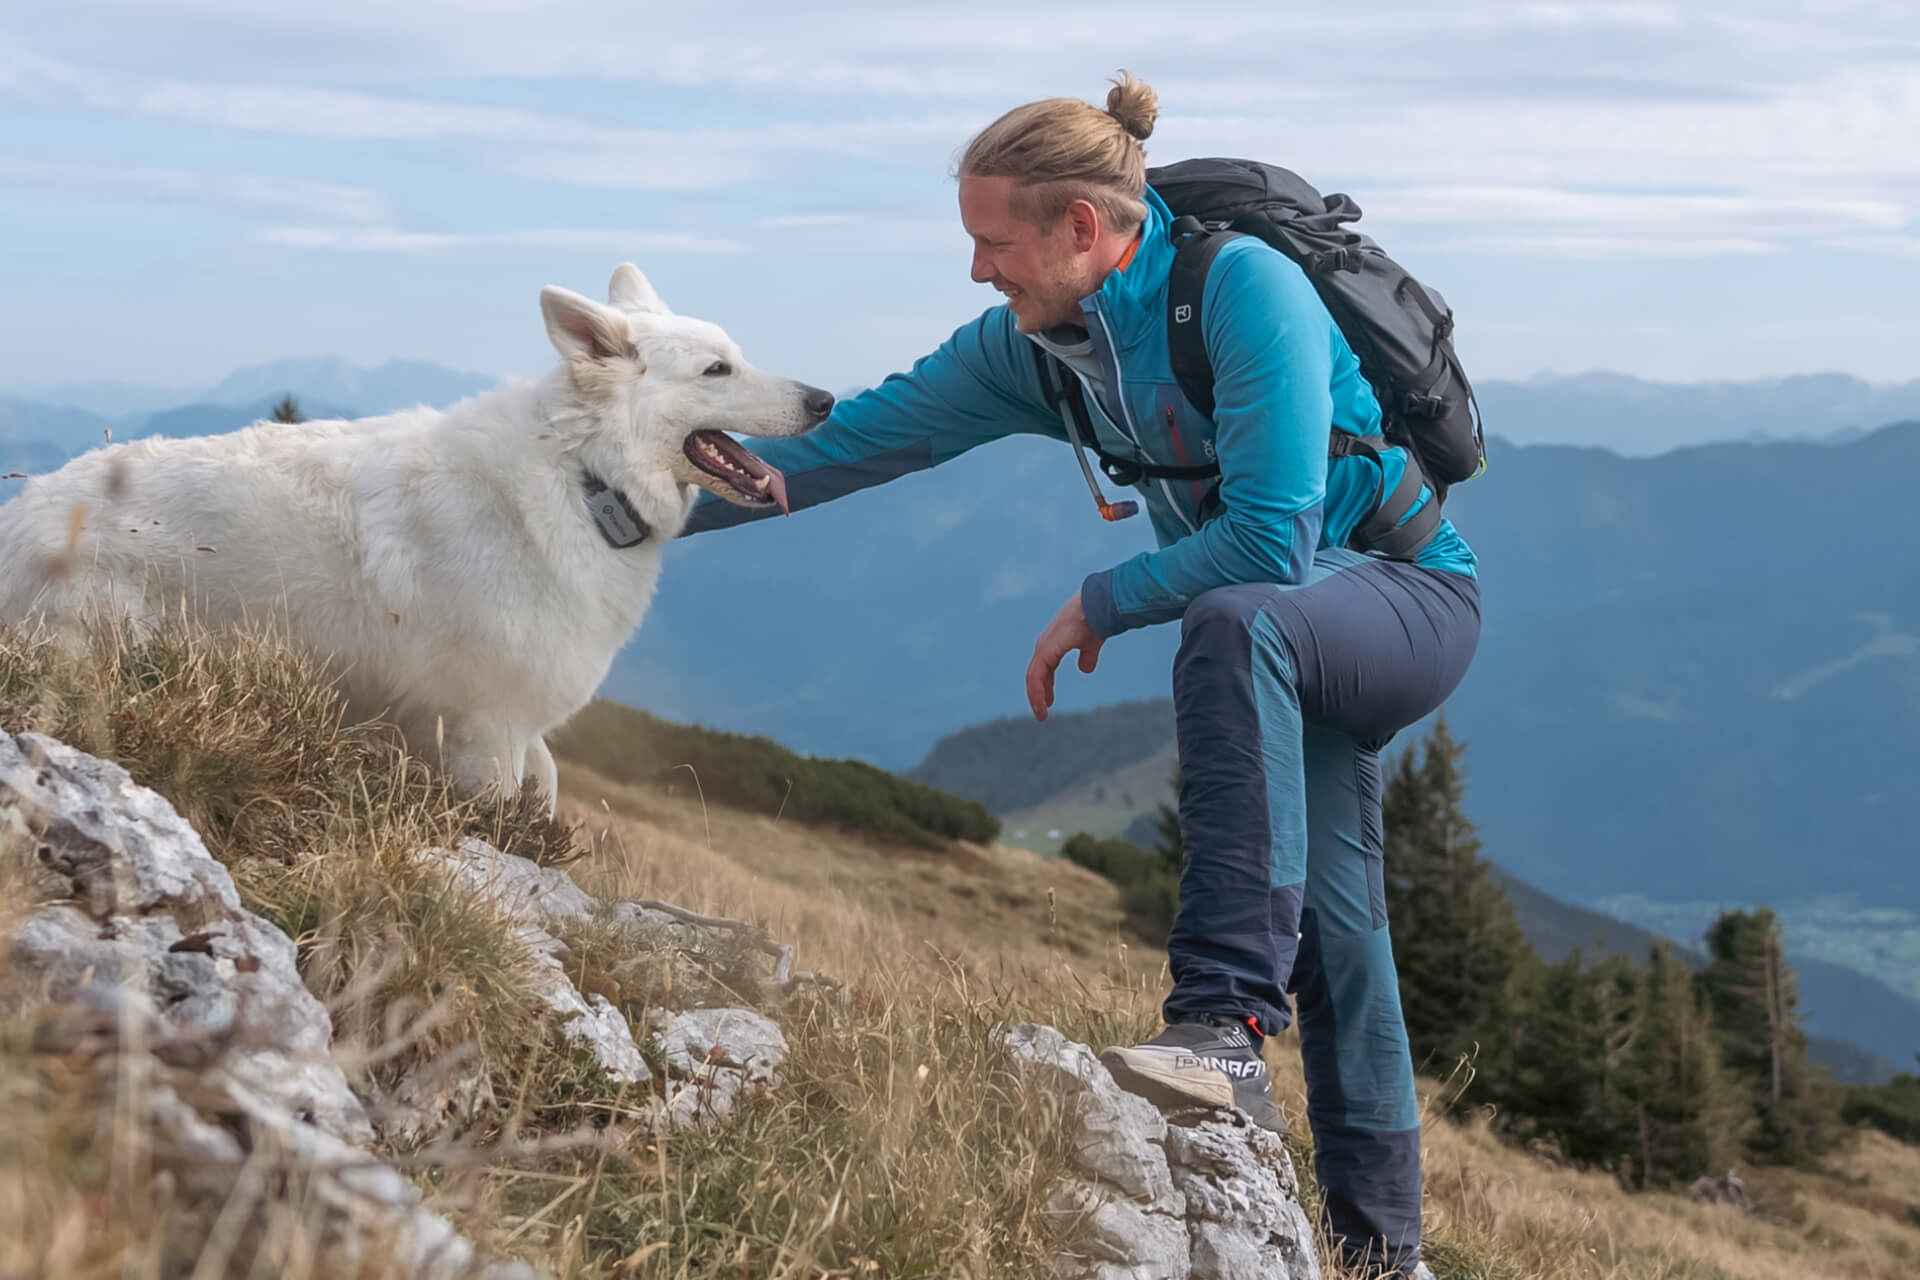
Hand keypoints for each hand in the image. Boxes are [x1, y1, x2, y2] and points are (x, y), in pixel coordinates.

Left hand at [1026, 591, 1103, 721]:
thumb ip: (1087, 657)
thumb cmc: (1094, 622)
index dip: (1044, 686)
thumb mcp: (1090, 645)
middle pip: (1035, 675)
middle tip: (1041, 713)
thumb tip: (1085, 670)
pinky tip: (1043, 704)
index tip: (1048, 703)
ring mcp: (1043, 648)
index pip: (1042, 669)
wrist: (1097, 608)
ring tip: (1041, 714)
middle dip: (1037, 694)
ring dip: (1036, 697)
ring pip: (1033, 678)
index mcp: (1052, 644)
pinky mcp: (1045, 651)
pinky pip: (1037, 676)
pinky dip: (1037, 691)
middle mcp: (1044, 646)